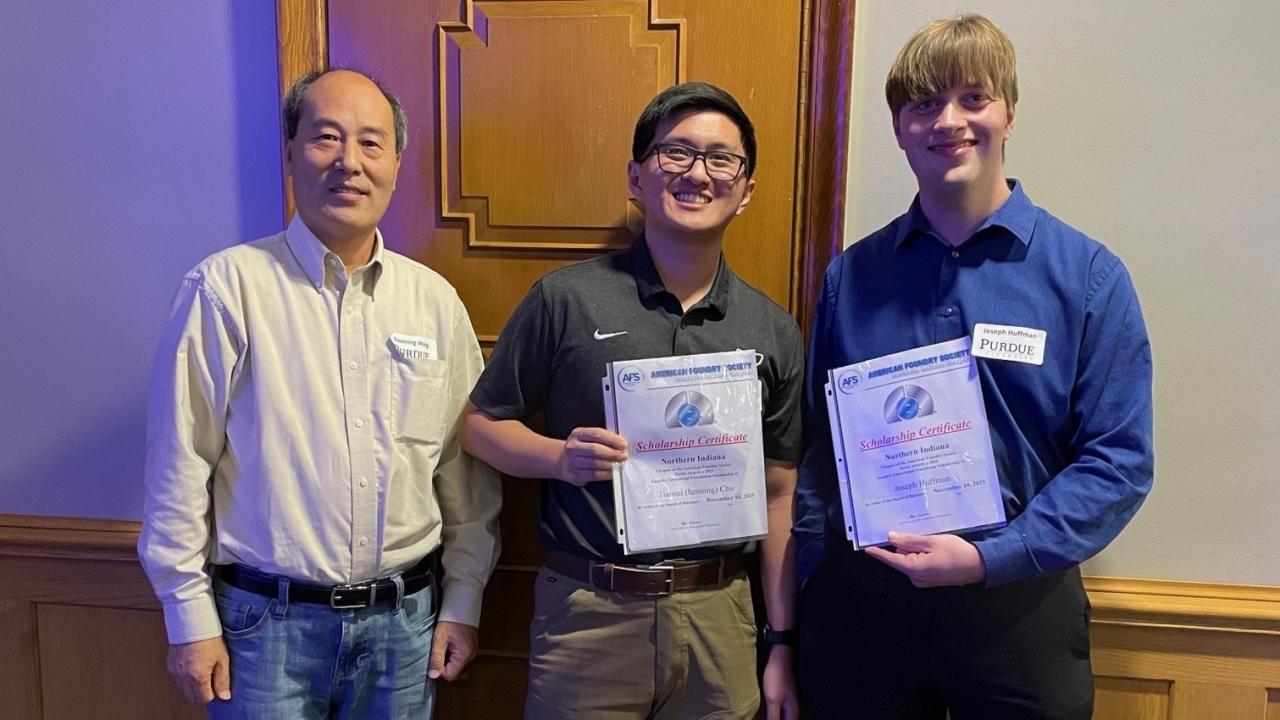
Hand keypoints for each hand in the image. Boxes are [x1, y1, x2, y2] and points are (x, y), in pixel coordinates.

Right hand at [167, 636, 230, 703]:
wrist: (192, 622)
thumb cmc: (209, 638)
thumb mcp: (222, 659)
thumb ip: (222, 680)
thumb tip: (224, 696)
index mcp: (198, 676)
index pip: (204, 698)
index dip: (213, 694)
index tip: (217, 685)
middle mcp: (183, 677)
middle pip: (192, 698)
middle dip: (202, 693)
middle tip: (211, 680)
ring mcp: (175, 672)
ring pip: (183, 690)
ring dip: (193, 688)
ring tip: (203, 672)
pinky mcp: (170, 666)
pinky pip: (177, 680)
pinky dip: (185, 680)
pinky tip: (194, 668)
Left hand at [428, 621, 477, 680]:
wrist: (461, 607)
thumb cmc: (451, 620)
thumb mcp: (439, 639)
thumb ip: (436, 658)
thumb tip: (433, 676)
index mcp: (464, 655)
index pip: (449, 676)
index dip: (439, 670)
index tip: (434, 658)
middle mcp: (470, 656)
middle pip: (453, 671)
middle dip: (443, 664)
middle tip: (438, 650)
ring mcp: (471, 652)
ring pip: (456, 665)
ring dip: (447, 659)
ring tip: (443, 645)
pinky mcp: (470, 648)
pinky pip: (459, 658)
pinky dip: (452, 654)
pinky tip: (448, 644)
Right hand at [556, 427, 627, 485]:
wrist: (563, 462)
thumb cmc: (581, 448)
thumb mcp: (587, 438)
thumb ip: (602, 438)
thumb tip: (621, 443)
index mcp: (577, 434)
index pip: (596, 434)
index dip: (612, 439)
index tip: (623, 444)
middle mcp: (573, 447)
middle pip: (595, 449)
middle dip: (613, 453)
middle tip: (623, 455)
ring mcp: (572, 462)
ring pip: (596, 463)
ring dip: (611, 464)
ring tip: (619, 463)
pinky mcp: (575, 475)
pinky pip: (595, 475)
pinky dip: (607, 474)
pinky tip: (613, 472)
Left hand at [762, 645, 799, 719]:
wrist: (780, 657)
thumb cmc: (777, 678)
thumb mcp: (773, 700)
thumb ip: (773, 718)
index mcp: (793, 712)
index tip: (767, 719)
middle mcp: (792, 709)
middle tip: (761, 718)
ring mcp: (788, 702)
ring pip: (781, 716)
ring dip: (773, 717)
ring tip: (761, 716)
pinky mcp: (782, 695)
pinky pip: (778, 710)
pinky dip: (772, 712)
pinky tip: (764, 712)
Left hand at [864, 532, 986, 587]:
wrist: (980, 566)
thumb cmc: (957, 552)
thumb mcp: (932, 541)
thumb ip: (909, 540)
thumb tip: (891, 538)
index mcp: (914, 568)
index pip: (890, 559)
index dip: (878, 552)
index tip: (866, 547)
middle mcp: (916, 577)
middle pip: (899, 558)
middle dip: (900, 544)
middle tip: (901, 528)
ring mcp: (923, 579)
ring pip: (909, 560)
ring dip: (911, 548)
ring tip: (920, 534)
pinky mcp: (929, 578)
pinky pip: (917, 563)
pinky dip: (919, 553)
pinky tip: (927, 543)